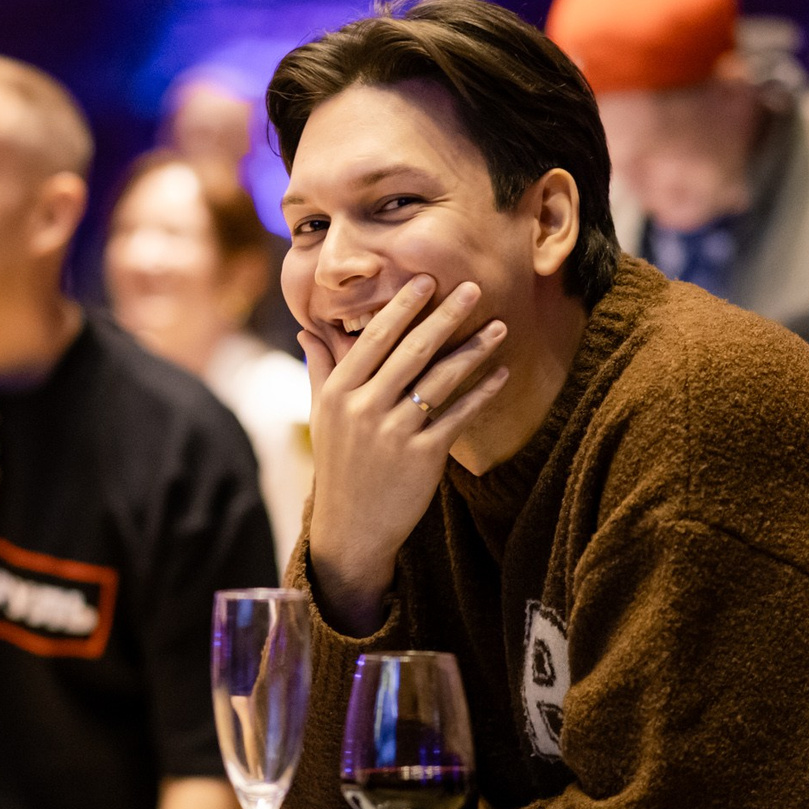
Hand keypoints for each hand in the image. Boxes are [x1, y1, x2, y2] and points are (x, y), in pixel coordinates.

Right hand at [301, 276, 509, 632]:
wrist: (351, 528)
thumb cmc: (339, 466)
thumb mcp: (322, 417)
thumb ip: (321, 369)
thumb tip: (307, 330)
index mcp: (338, 393)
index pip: (373, 339)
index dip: (402, 308)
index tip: (426, 280)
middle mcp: (363, 408)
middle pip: (411, 352)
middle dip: (444, 316)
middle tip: (472, 287)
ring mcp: (392, 433)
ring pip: (439, 380)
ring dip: (472, 350)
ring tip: (499, 326)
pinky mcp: (421, 457)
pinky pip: (457, 416)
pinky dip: (481, 394)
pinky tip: (501, 374)